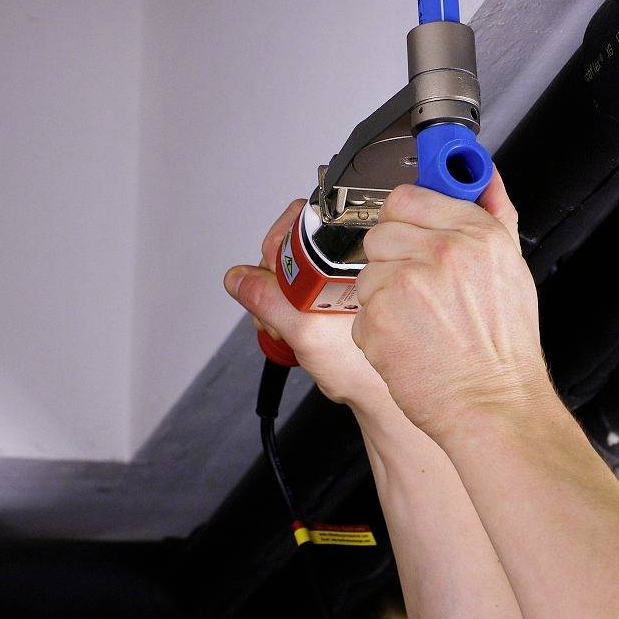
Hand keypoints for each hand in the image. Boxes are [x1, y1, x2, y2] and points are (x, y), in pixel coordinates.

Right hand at [223, 200, 388, 407]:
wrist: (378, 395)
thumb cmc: (365, 369)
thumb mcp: (306, 331)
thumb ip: (268, 300)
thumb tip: (239, 278)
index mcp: (355, 257)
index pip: (304, 223)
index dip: (279, 250)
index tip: (274, 280)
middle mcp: (351, 262)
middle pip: (292, 247)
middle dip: (274, 281)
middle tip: (280, 313)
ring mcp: (342, 279)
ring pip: (291, 271)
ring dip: (277, 299)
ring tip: (289, 327)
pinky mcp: (335, 294)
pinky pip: (298, 288)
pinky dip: (287, 307)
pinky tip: (294, 328)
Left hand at [352, 172, 557, 443]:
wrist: (493, 404)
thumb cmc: (503, 348)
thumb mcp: (511, 266)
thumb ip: (494, 213)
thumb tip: (482, 176)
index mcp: (474, 233)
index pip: (410, 196)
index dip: (406, 218)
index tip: (410, 229)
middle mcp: (441, 251)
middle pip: (381, 230)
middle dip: (392, 257)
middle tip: (419, 289)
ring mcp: (405, 283)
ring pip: (367, 271)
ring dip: (384, 294)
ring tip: (419, 321)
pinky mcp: (378, 318)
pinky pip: (361, 309)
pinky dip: (377, 328)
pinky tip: (408, 341)